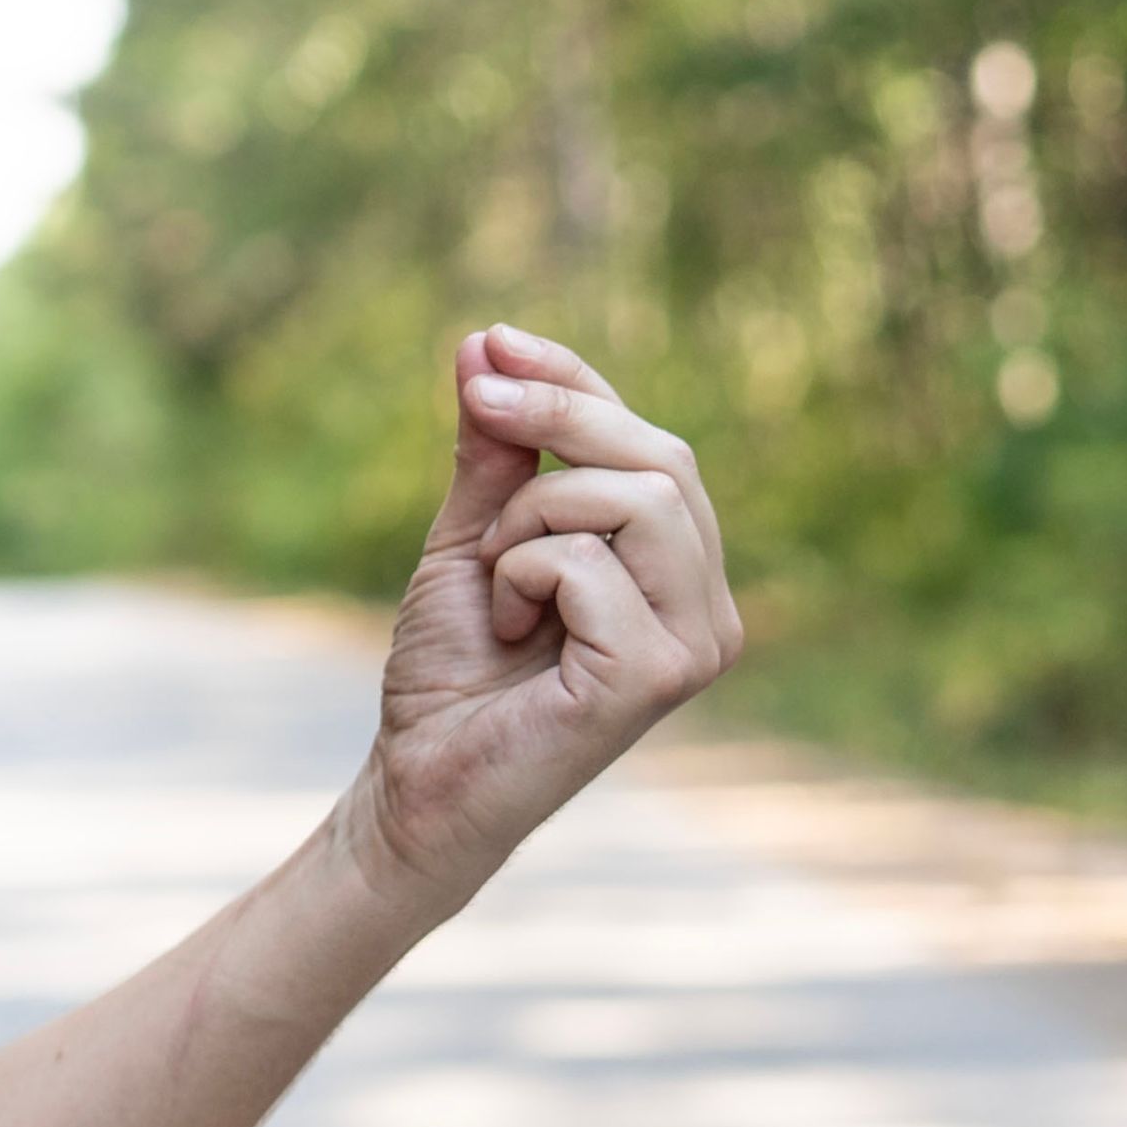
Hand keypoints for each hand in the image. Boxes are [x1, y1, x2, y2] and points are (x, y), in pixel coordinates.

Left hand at [346, 322, 738, 910]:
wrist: (416, 783)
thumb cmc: (451, 673)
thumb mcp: (471, 538)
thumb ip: (495, 454)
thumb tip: (486, 344)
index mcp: (679, 570)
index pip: (652, 446)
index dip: (577, 384)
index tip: (493, 343)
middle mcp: (710, 606)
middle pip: (661, 457)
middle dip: (556, 418)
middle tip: (479, 405)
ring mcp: (697, 644)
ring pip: (636, 499)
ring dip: (533, 516)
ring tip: (496, 576)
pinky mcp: (657, 675)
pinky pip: (590, 563)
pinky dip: (523, 574)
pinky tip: (508, 631)